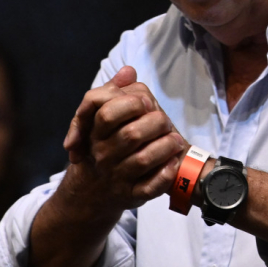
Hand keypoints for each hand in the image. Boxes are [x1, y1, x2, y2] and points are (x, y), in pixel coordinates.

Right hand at [60, 66, 185, 213]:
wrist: (91, 191)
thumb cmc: (101, 146)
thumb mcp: (99, 119)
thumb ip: (112, 92)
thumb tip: (128, 70)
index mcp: (94, 134)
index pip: (108, 114)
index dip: (130, 104)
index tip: (146, 102)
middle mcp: (103, 156)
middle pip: (131, 135)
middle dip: (156, 123)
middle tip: (165, 121)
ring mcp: (117, 177)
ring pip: (144, 160)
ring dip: (165, 146)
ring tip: (175, 139)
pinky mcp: (131, 196)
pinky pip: (151, 187)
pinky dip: (165, 174)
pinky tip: (172, 162)